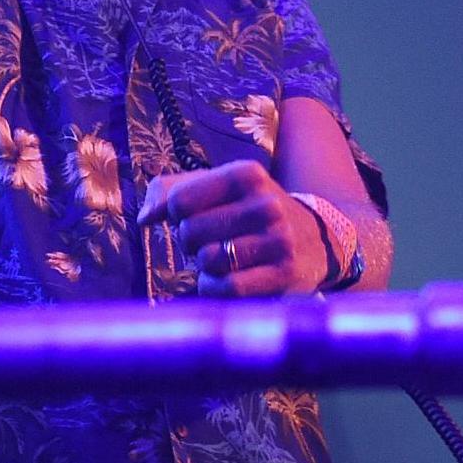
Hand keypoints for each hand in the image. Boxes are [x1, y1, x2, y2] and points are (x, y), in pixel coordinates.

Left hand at [138, 160, 341, 298]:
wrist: (317, 241)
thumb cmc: (250, 214)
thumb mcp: (219, 189)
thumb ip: (171, 192)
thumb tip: (145, 218)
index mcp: (248, 174)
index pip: (180, 200)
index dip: (177, 216)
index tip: (195, 218)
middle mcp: (266, 204)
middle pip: (190, 231)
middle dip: (191, 243)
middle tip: (211, 242)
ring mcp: (279, 240)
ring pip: (208, 260)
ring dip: (205, 267)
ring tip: (222, 260)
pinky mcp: (284, 274)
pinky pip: (227, 287)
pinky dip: (215, 288)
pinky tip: (225, 281)